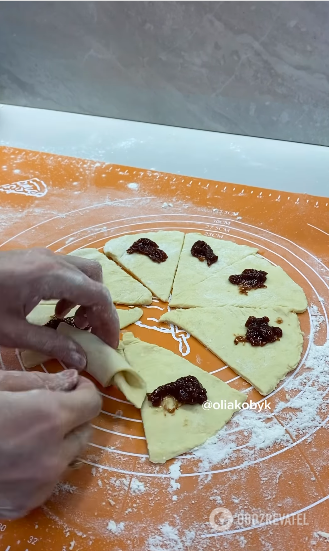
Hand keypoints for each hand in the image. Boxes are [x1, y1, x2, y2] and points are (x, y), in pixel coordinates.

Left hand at [0, 248, 119, 367]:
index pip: (98, 296)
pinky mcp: (35, 258)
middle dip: (100, 307)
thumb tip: (82, 359)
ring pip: (83, 272)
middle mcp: (54, 260)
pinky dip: (72, 289)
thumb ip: (51, 345)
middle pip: (96, 278)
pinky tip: (55, 309)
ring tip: (73, 322)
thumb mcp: (14, 332)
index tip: (108, 345)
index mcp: (52, 276)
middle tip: (92, 334)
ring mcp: (44, 256)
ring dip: (87, 296)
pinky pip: (67, 270)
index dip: (108, 321)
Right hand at [0, 371, 101, 518]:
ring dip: (58, 443)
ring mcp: (40, 486)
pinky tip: (14, 457)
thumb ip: (42, 382)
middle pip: (85, 431)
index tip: (71, 387)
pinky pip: (48, 481)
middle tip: (46, 408)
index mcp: (49, 419)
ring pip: (68, 458)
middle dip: (72, 417)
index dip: (83, 391)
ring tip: (26, 434)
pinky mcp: (24, 504)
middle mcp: (52, 456)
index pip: (92, 403)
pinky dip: (40, 468)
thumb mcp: (0, 385)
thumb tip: (72, 380)